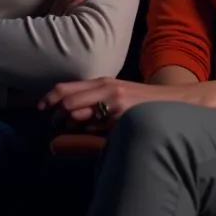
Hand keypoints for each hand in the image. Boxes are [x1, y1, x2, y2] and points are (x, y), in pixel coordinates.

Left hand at [39, 77, 210, 125]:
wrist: (174, 102)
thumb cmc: (143, 101)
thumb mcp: (118, 92)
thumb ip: (97, 96)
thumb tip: (70, 111)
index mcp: (104, 81)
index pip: (66, 87)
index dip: (48, 99)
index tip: (41, 109)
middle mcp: (106, 88)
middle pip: (66, 101)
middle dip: (54, 116)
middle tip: (54, 126)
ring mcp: (113, 103)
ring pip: (76, 115)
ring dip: (68, 126)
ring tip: (71, 132)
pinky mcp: (120, 117)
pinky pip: (93, 128)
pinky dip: (87, 133)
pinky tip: (95, 134)